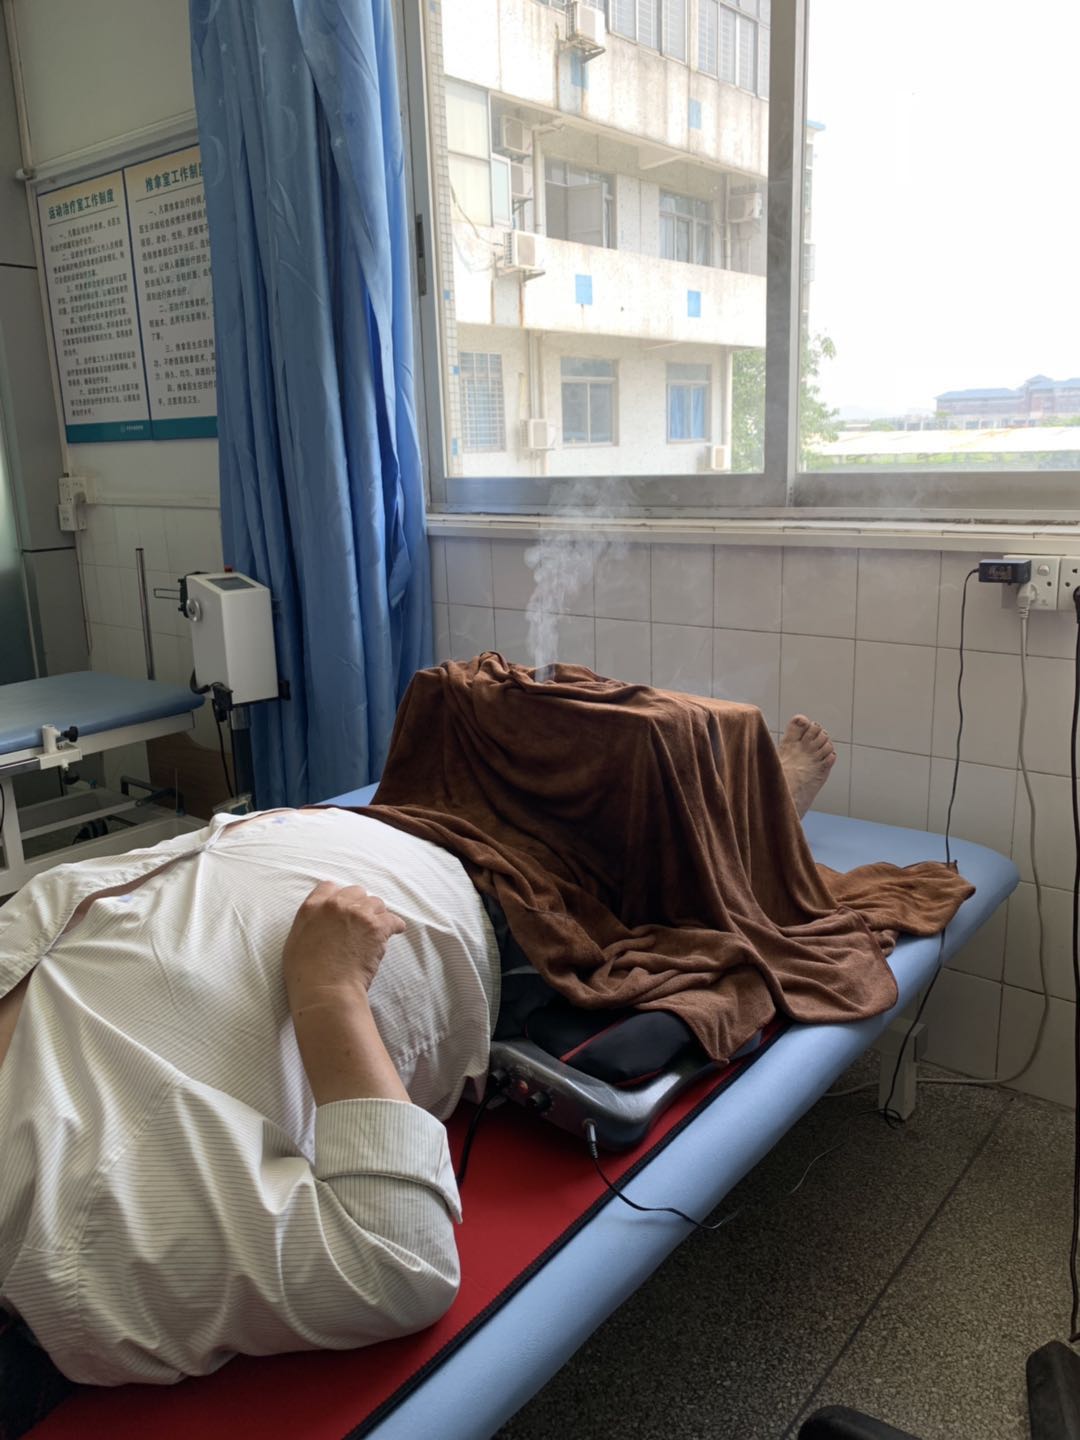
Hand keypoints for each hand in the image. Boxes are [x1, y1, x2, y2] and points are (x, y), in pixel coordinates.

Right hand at [282, 881, 405, 1008]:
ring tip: (375, 930)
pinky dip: (395, 926)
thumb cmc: (305, 974)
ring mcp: (358, 914)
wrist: (324, 989)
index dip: (338, 898)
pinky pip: (393, 919)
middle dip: (359, 905)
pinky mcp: (376, 927)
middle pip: (356, 892)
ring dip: (376, 915)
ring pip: (376, 903)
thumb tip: (320, 922)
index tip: (343, 909)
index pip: (329, 887)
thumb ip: (309, 922)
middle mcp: (335, 905)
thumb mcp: (295, 940)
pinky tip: (394, 932)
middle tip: (360, 922)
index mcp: (312, 906)